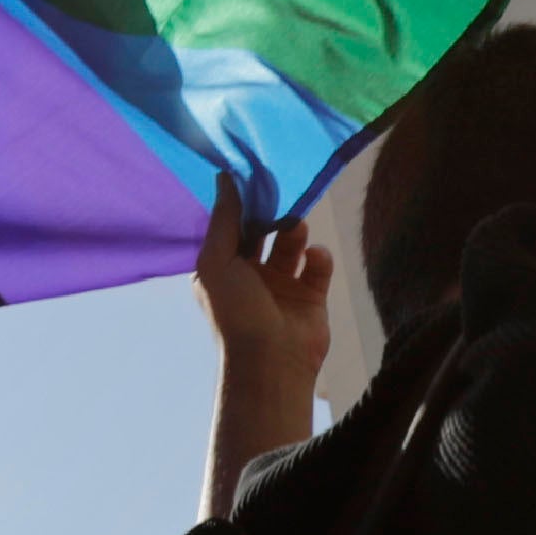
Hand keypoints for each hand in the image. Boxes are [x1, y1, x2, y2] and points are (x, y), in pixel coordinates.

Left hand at [196, 178, 333, 512]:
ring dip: (295, 230)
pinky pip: (318, 264)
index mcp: (223, 266)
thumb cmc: (235, 311)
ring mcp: (282, 284)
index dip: (242, 202)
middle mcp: (251, 273)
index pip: (233, 225)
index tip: (253, 172)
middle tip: (282, 189)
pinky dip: (318, 256)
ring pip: (292, 243)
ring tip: (296, 225)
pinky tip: (315, 257)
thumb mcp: (217, 261)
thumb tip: (224, 177)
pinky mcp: (312, 294)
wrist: (272, 361)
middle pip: (264, 230)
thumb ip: (223, 220)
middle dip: (272, 212)